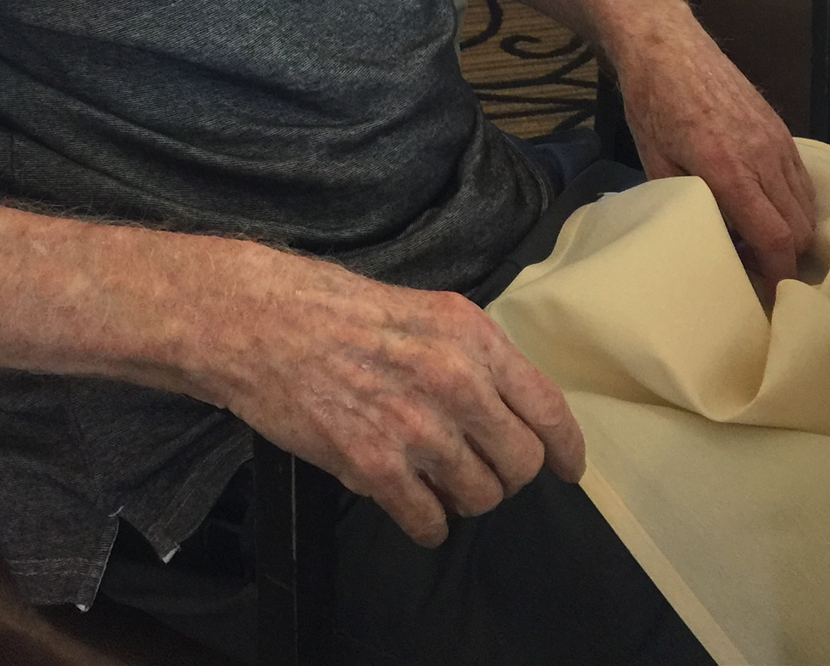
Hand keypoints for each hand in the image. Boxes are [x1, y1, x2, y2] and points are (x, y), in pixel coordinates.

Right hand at [208, 250, 584, 545]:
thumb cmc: (335, 308)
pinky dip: (426, 522)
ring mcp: (415, 426)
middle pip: (521, 464)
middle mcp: (454, 380)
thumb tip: (511, 405)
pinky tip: (410, 502)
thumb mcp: (423, 309)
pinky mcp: (374, 465)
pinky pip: (430, 521)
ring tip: (434, 477)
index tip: (570, 469)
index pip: (548, 408)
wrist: (260, 321)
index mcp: (471, 335)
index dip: (567, 450)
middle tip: (477, 465)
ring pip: (480, 497)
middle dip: (506, 474)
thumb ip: (473, 354)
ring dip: (463, 497)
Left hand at [610, 0, 817, 283]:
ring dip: (794, 231)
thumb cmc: (650, 102)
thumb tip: (702, 240)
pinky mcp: (781, 128)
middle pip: (800, 228)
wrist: (665, 44)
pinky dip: (795, 202)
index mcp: (727, 169)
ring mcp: (776, 140)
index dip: (778, 273)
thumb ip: (681, 201)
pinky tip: (768, 205)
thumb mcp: (653, 158)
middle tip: (758, 270)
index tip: (769, 295)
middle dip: (787, 259)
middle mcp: (762, 157)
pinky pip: (803, 179)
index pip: (774, 237)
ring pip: (808, 205)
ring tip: (762, 241)